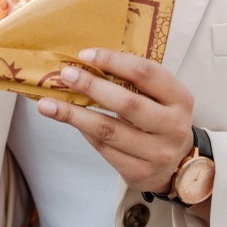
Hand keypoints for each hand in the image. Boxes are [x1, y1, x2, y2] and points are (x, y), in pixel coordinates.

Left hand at [37, 48, 193, 192]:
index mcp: (180, 99)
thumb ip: (134, 83)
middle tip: (66, 75)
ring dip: (73, 114)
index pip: (146, 74)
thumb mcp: (160, 99)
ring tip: (47, 104)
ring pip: (108, 130)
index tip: (85, 55)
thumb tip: (86, 64)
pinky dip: (83, 131)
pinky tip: (66, 119)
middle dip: (92, 86)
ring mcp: (157, 153)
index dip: (114, 62)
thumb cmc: (160, 121)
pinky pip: (103, 148)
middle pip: (127, 103)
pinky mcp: (139, 172)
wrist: (176, 167)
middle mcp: (173, 126)